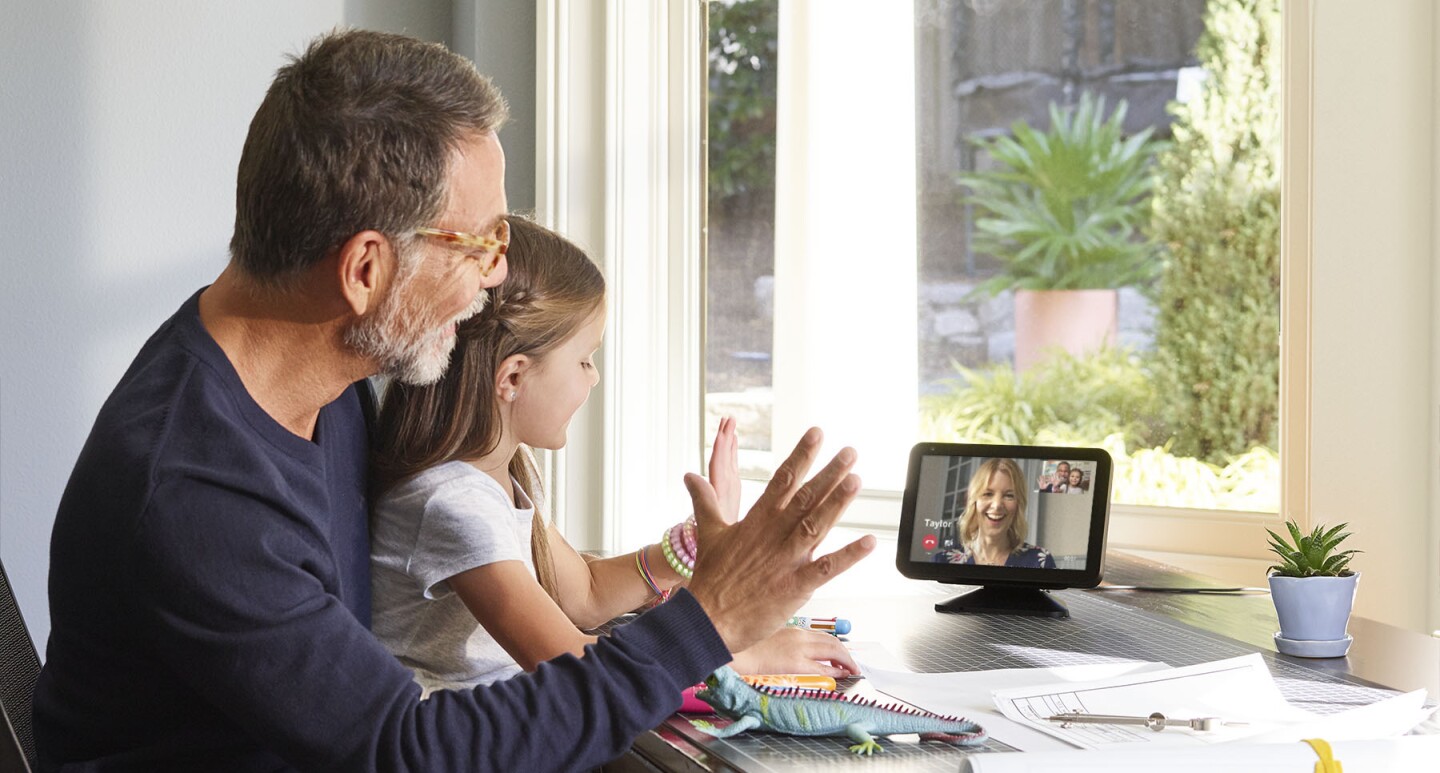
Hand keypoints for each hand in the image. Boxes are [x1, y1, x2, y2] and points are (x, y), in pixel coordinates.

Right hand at [685, 427, 874, 654]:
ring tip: (856, 481)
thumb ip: (705, 501)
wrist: (706, 620)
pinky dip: (848, 556)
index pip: (783, 480)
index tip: (817, 434)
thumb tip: (690, 476)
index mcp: (756, 521)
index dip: (801, 456)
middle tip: (850, 453)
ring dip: (838, 504)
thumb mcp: (709, 533)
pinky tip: (869, 542)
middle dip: (829, 473)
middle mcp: (774, 536)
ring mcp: (786, 560)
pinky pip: (826, 568)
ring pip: (816, 526)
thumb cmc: (710, 579)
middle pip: (805, 498)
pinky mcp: (795, 586)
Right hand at [729, 627, 859, 677]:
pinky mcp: (793, 663)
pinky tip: (841, 675)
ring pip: (832, 650)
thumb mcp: (765, 637)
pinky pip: (822, 667)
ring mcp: (797, 648)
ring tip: (852, 670)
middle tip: (853, 664)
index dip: (835, 644)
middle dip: (846, 653)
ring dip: (846, 660)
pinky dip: (836, 670)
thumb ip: (781, 641)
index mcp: (789, 627)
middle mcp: (797, 634)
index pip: (820, 634)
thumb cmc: (741, 647)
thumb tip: (789, 653)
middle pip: (831, 641)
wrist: (728, 650)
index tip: (841, 653)